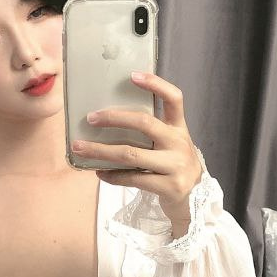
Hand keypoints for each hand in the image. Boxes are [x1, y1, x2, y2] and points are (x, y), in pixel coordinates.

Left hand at [72, 70, 202, 228]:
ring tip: (80, 147)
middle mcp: (179, 143)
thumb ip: (152, 132)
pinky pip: (132, 178)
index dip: (155, 84)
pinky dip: (112, 175)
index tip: (132, 75)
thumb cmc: (174, 166)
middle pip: (144, 123)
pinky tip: (99, 172)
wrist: (196, 201)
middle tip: (90, 118)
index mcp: (180, 128)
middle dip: (113, 118)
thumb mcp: (171, 144)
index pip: (174, 98)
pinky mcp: (169, 186)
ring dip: (101, 150)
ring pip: (131, 154)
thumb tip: (109, 119)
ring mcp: (175, 165)